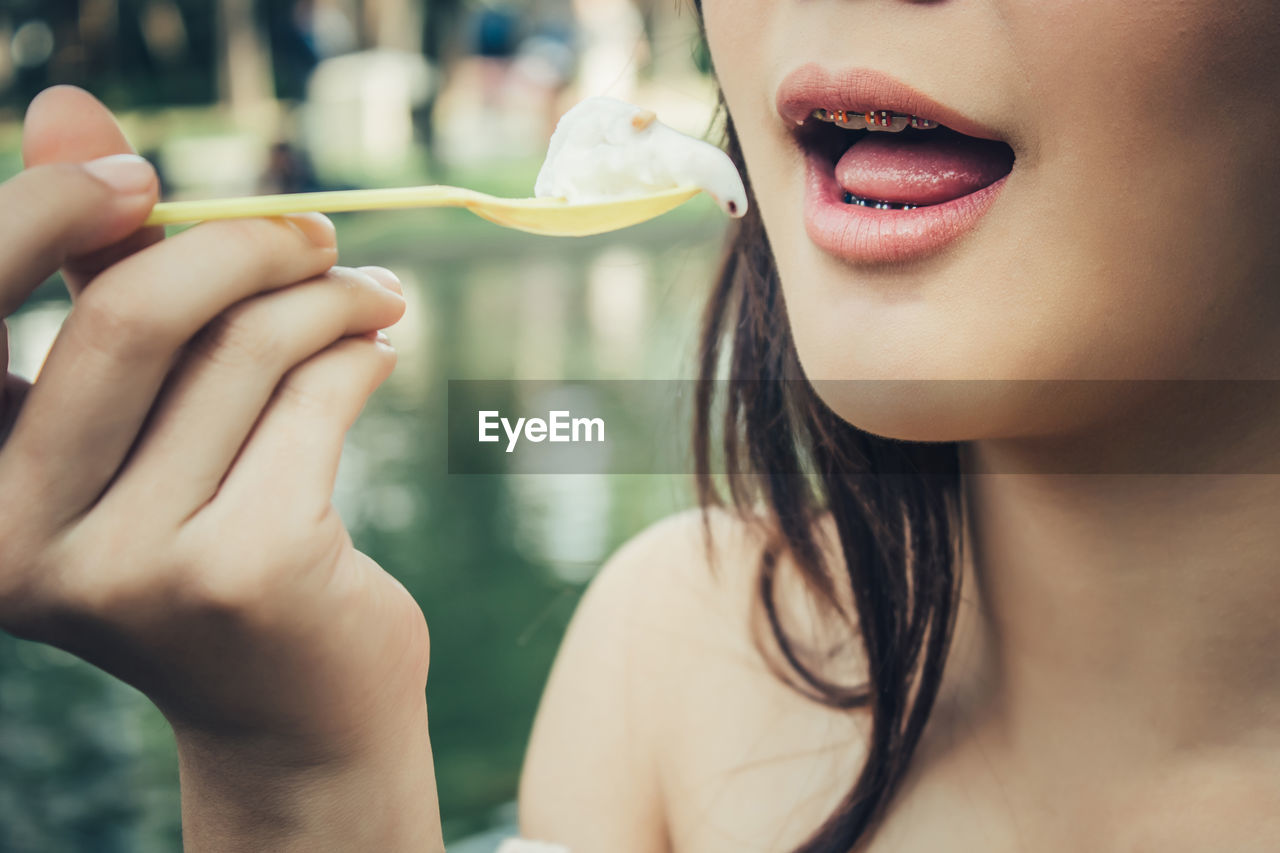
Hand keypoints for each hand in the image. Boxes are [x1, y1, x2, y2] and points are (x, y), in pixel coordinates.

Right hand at [0, 89, 438, 848]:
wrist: (293, 712)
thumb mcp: (139, 423)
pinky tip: (381, 353)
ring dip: (328, 301)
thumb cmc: (211, 548)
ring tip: (373, 297)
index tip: (142, 175)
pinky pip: (316, 400)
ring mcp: (133, 566)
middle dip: (242, 248)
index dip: (53, 211)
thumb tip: (60, 103)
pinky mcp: (247, 569)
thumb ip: (103, 283)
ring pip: (245, 355)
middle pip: (131, 320)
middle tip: (317, 233)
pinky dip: (360, 355)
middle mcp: (22, 539)